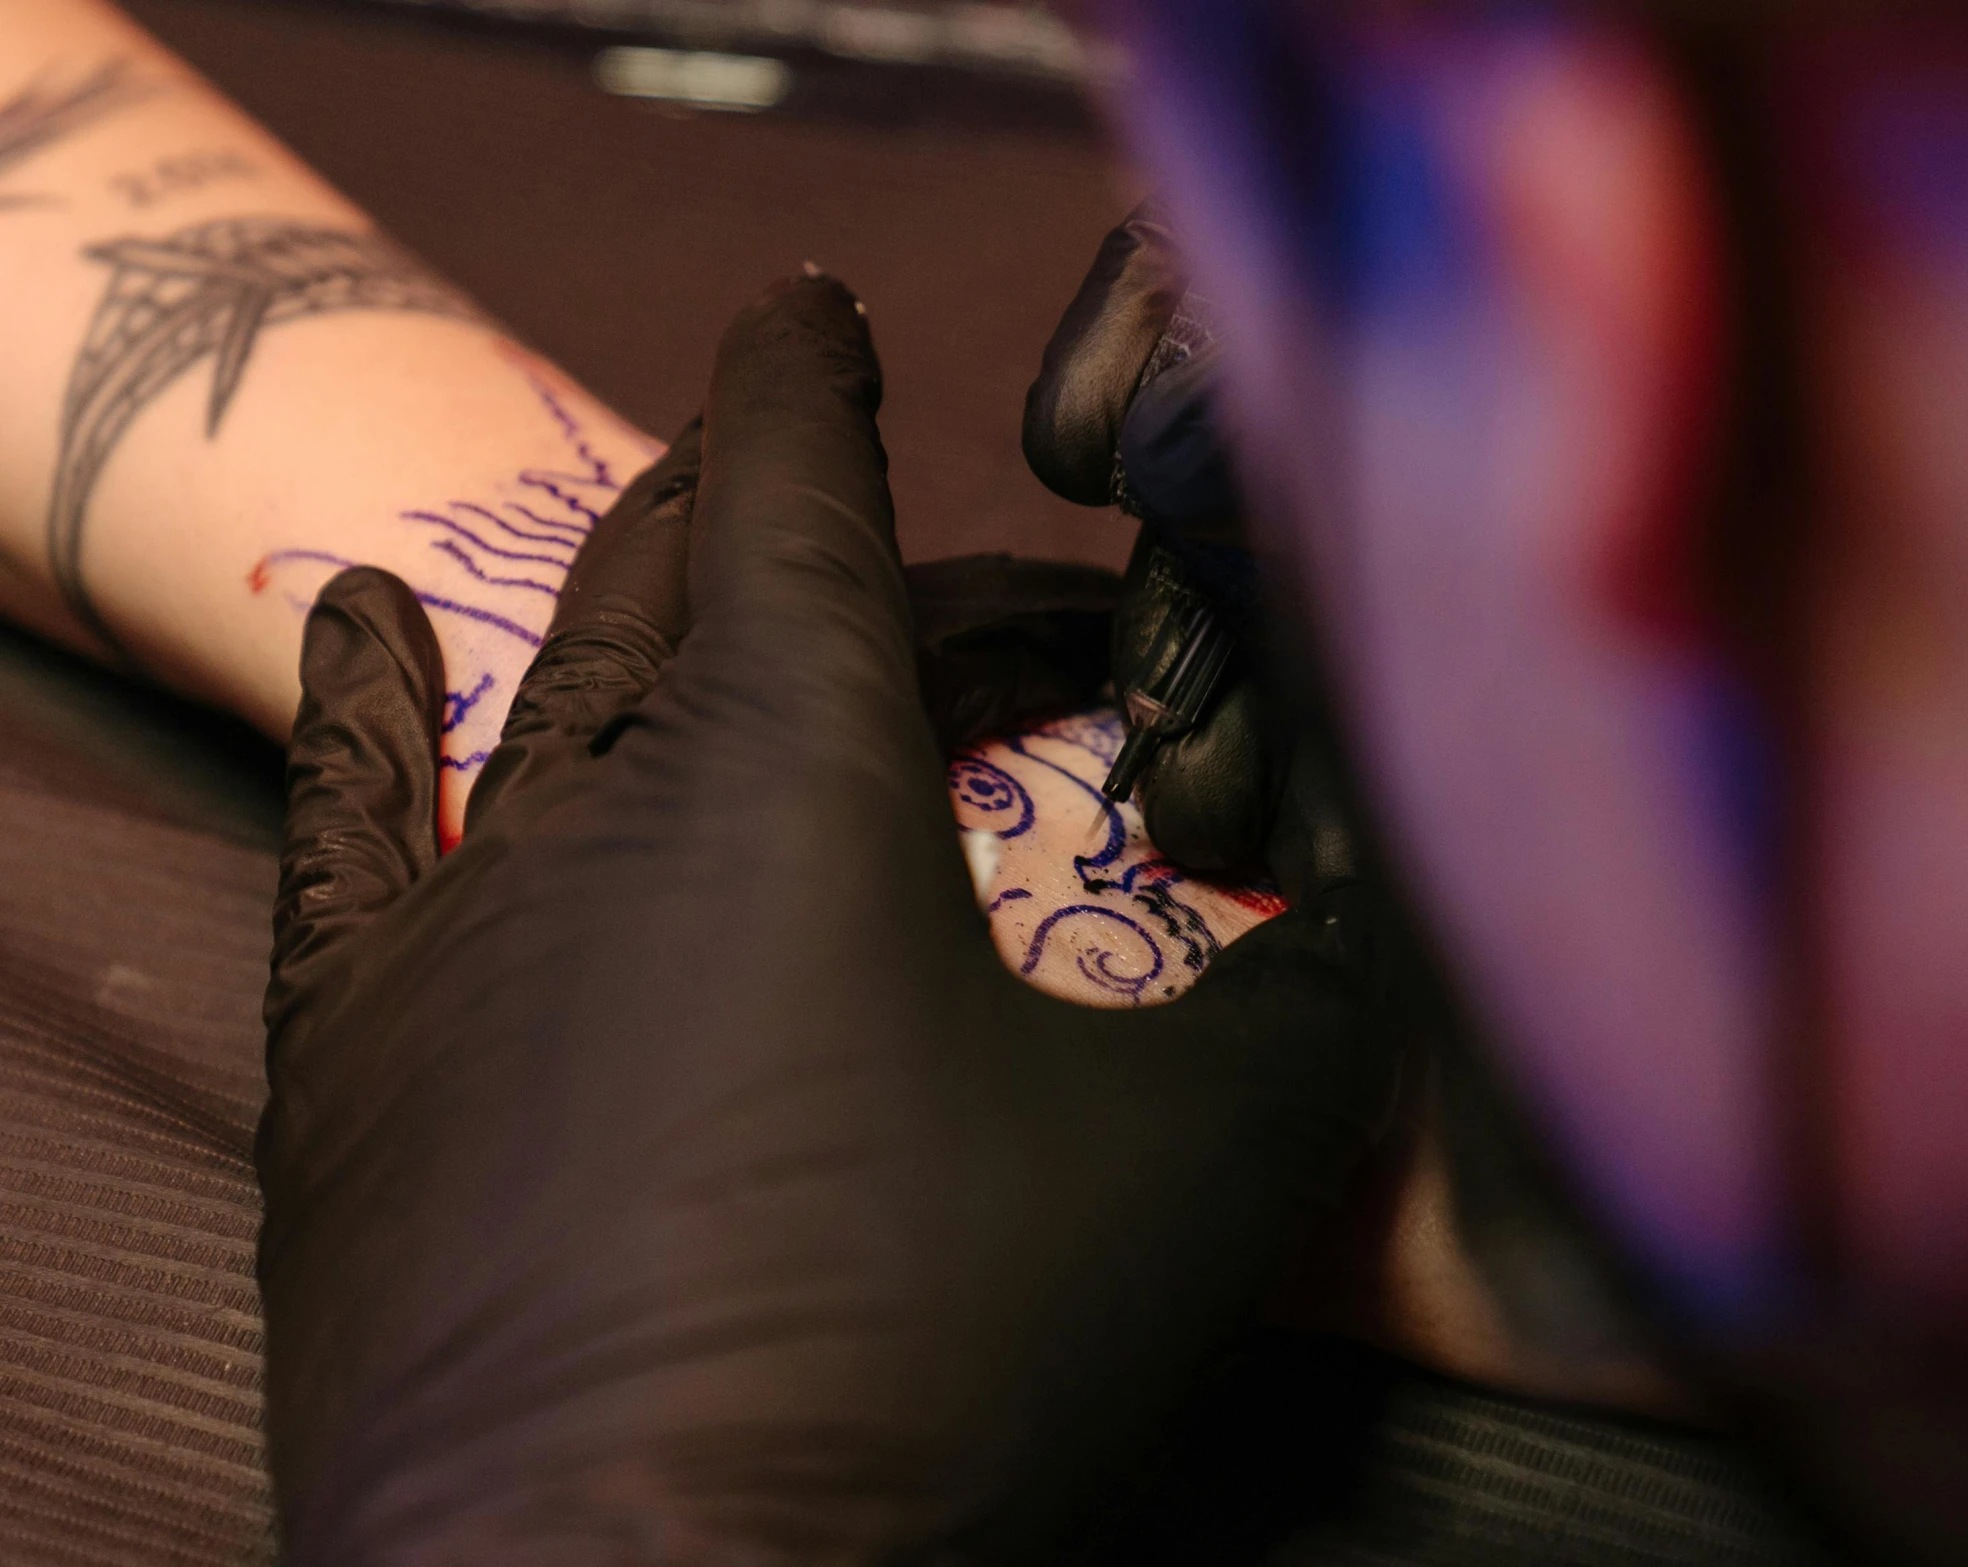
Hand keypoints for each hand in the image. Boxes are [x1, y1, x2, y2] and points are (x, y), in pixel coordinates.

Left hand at [255, 275, 1402, 1560]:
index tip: (824, 311)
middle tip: (976, 600)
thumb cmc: (916, 1354)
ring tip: (701, 535)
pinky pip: (341, 822)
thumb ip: (1307, 1010)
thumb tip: (1378, 929)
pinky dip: (359, 703)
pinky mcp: (361, 1052)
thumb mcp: (1190, 1169)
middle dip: (832, 544)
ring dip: (648, 600)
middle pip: (711, 592)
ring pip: (552, 686)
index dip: (821, 389)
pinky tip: (370, 620)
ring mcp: (457, 921)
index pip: (803, 501)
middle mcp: (602, 802)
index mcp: (791, 773)